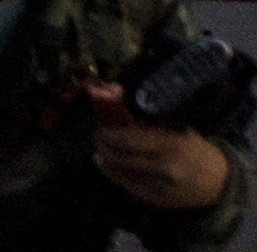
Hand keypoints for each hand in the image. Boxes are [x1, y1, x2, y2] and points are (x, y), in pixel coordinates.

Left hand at [95, 124, 230, 209]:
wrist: (219, 182)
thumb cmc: (196, 150)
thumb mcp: (178, 131)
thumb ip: (151, 126)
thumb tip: (119, 115)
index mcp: (170, 145)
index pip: (130, 140)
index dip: (110, 134)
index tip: (100, 127)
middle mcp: (165, 167)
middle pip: (122, 157)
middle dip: (104, 147)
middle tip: (96, 138)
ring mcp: (161, 186)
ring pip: (123, 174)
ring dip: (106, 162)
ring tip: (98, 152)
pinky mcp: (158, 200)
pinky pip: (130, 187)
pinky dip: (116, 176)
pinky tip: (107, 167)